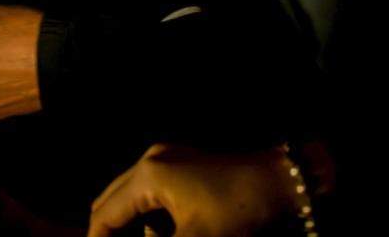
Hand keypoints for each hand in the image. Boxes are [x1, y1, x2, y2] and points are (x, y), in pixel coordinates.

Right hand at [87, 144, 300, 236]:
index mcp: (147, 177)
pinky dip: (148, 217)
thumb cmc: (236, 212)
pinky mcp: (184, 164)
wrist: (283, 185)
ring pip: (130, 197)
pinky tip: (161, 233)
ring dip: (129, 225)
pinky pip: (150, 193)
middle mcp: (149, 161)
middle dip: (107, 230)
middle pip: (109, 200)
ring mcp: (167, 159)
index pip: (105, 214)